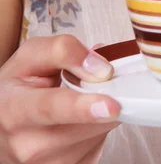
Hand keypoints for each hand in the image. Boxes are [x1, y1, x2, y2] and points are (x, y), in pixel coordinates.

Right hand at [0, 35, 120, 163]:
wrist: (3, 119)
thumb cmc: (18, 85)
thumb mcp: (31, 55)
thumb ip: (64, 51)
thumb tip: (101, 69)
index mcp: (14, 108)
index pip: (51, 108)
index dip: (83, 107)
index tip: (111, 106)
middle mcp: (26, 143)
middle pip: (82, 125)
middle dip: (103, 102)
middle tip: (103, 85)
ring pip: (95, 136)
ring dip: (101, 114)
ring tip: (82, 100)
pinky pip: (96, 147)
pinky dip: (98, 128)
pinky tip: (82, 119)